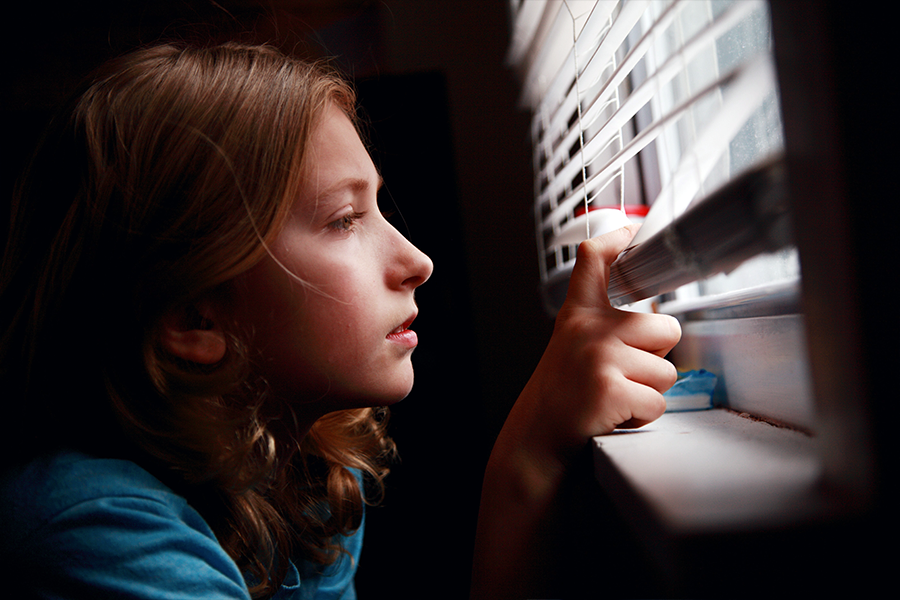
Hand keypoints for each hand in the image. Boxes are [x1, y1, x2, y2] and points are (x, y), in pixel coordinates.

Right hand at [511, 225, 681, 456]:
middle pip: (666, 328)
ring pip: (668, 372)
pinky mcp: (610, 389)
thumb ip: (605, 325)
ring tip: (614, 396)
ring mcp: (599, 357)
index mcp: (579, 315)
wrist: (537, 438)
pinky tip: (613, 414)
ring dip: (648, 392)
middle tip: (621, 374)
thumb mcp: (572, 345)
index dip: (615, 241)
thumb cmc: (563, 393)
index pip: (594, 263)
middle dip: (656, 358)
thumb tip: (655, 321)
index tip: (629, 228)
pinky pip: (657, 402)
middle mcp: (588, 329)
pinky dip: (642, 416)